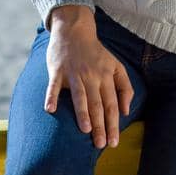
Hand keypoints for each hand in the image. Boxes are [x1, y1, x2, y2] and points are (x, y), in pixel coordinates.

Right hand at [45, 6, 133, 149]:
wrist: (75, 30)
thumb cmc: (96, 53)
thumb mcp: (116, 66)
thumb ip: (125, 87)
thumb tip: (126, 111)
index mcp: (106, 76)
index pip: (111, 104)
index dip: (113, 124)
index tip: (113, 141)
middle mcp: (91, 76)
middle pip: (97, 104)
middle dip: (100, 125)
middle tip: (101, 144)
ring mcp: (74, 72)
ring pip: (79, 96)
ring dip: (82, 113)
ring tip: (85, 130)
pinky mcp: (57, 70)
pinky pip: (53, 85)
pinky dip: (51, 96)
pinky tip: (50, 109)